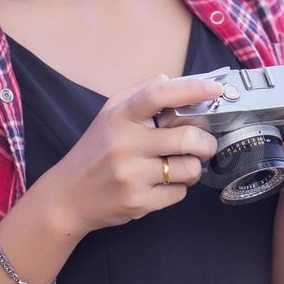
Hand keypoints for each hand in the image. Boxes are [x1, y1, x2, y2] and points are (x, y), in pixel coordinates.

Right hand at [45, 74, 222, 232]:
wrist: (68, 197)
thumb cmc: (95, 151)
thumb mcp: (110, 115)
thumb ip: (142, 94)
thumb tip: (174, 81)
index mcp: (121, 117)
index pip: (159, 95)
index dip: (191, 89)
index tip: (215, 90)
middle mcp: (125, 144)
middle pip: (187, 138)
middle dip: (206, 142)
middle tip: (204, 144)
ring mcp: (132, 175)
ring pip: (189, 168)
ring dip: (192, 167)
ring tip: (179, 166)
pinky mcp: (138, 202)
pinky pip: (179, 193)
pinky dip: (178, 188)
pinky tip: (161, 184)